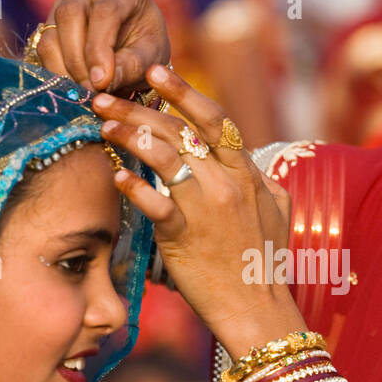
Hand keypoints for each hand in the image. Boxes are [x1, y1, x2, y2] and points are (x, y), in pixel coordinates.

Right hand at [35, 0, 170, 91]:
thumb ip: (131, 67)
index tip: (101, 81)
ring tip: (84, 92)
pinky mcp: (51, 18)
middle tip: (91, 92)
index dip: (99, 48)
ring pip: (51, 31)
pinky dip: (54, 69)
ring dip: (63, 68)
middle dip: (78, 60)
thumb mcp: (151, 58)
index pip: (105, 10)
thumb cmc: (147, 48)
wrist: (133, 45)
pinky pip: (42, 44)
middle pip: (71, 15)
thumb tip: (101, 82)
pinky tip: (72, 85)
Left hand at [92, 65, 303, 357]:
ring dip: (129, 137)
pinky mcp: (185, 236)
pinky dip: (135, 187)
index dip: (183, 92)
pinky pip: (156, 203)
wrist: (259, 309)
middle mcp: (227, 182)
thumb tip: (254, 162)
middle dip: (138, 107)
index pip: (213, 119)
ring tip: (103, 125)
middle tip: (104, 93)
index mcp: (247, 172)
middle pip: (178, 131)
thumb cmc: (265, 263)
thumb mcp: (278, 212)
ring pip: (164, 157)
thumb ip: (263, 182)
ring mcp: (206, 208)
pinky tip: (117, 176)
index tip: (156, 72)